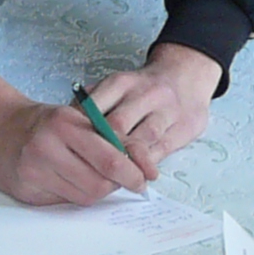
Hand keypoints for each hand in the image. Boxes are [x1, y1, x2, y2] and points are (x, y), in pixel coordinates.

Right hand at [0, 74, 152, 205]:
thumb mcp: (77, 118)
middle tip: (120, 180)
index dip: (132, 173)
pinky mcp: (27, 190)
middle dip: (115, 185)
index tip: (143, 179)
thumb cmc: (42, 124)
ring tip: (90, 175)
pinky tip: (67, 180)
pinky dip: (74, 194)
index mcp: (65, 124)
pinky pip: (64, 202)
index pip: (109, 158)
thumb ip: (109, 138)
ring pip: (84, 197)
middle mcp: (47, 146)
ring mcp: (34, 170)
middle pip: (99, 184)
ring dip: (96, 190)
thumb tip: (143, 166)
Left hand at [85, 42, 220, 167]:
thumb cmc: (142, 89)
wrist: (186, 76)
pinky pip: (162, 150)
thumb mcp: (116, 86)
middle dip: (102, 150)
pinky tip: (136, 173)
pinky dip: (146, 164)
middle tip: (91, 169)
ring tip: (112, 178)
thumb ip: (93, 103)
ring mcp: (167, 110)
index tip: (73, 149)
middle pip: (117, 126)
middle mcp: (145, 93)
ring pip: (141, 140)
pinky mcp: (184, 127)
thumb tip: (67, 128)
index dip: (82, 133)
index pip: (95, 109)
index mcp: (121, 82)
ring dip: (125, 162)